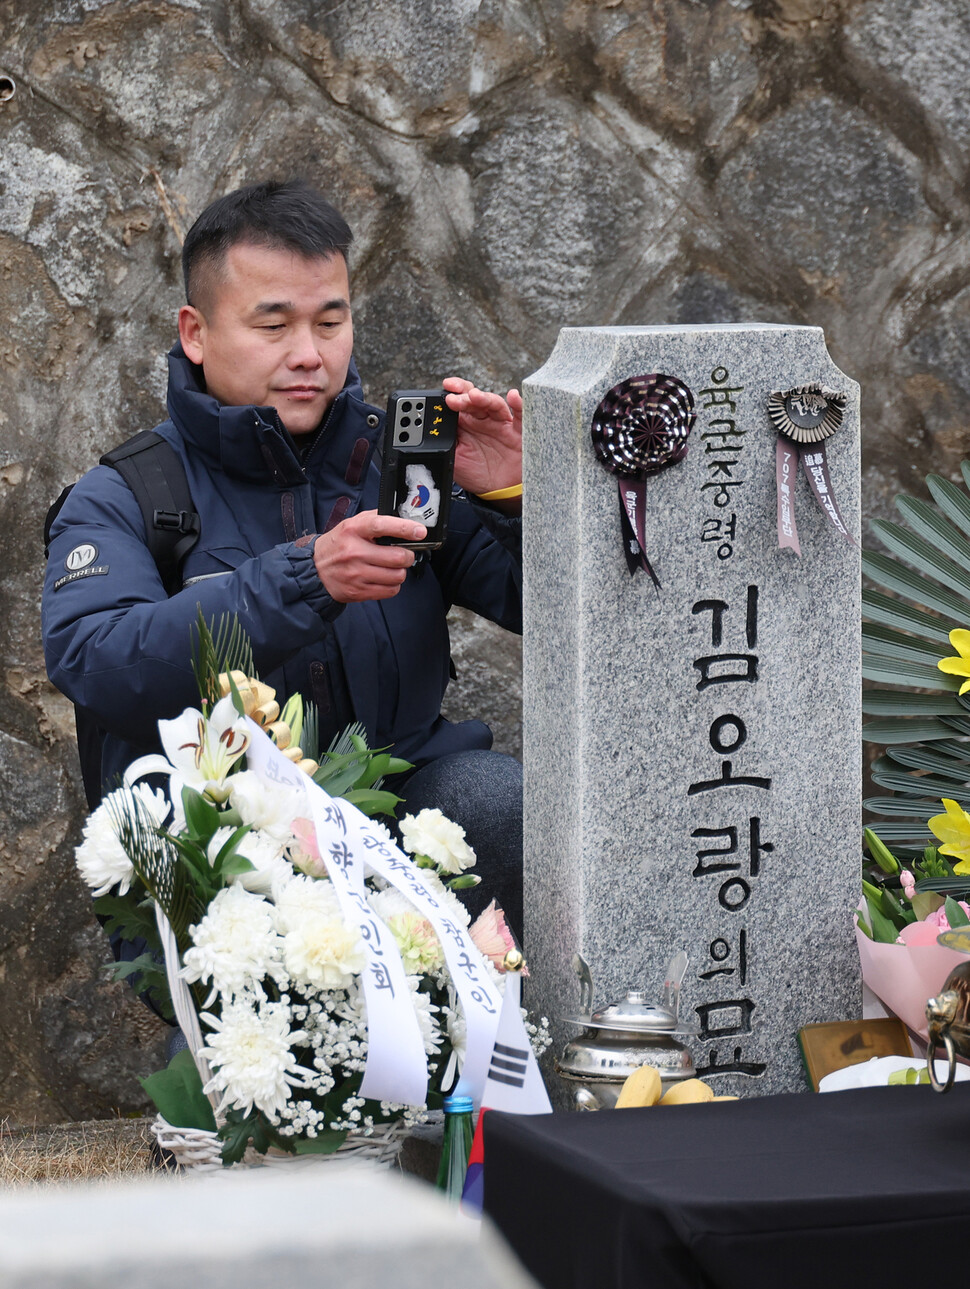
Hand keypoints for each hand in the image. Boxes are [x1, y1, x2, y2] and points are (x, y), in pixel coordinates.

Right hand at [313, 510, 425, 602]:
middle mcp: (354, 552)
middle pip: (398, 557)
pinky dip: (393, 585)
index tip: (420, 531)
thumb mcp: (351, 525)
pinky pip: (390, 591)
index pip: (382, 526)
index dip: (404, 528)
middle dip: (407, 556)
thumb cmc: (338, 545)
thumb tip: (402, 518)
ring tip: (391, 567)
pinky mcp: (358, 591)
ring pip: (397, 576)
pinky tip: (384, 578)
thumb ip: (374, 519)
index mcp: (353, 530)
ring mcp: (356, 574)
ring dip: (400, 572)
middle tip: (403, 554)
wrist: (314, 569)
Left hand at [443, 377, 521, 498]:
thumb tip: (433, 428)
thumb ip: (444, 442)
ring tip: (475, 396)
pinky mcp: (518, 431)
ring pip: (493, 404)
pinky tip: (513, 396)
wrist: (498, 492)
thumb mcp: (453, 459)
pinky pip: (520, 415)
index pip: (459, 402)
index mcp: (466, 424)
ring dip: (484, 398)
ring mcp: (500, 424)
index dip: (453, 393)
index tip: (446, 390)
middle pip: (474, 399)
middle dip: (464, 395)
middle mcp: (483, 420)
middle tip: (455, 398)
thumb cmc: (476, 474)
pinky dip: (518, 404)